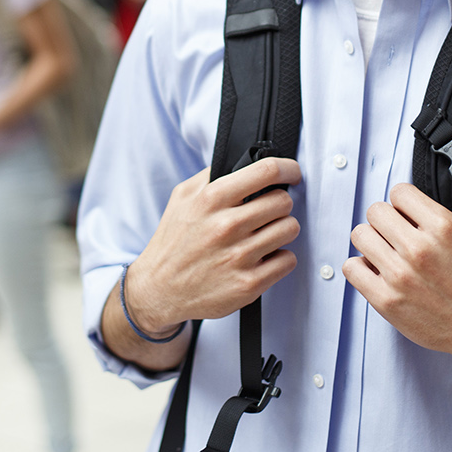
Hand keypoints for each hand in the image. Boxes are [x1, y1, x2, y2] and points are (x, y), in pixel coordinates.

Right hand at [123, 158, 301, 333]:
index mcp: (212, 199)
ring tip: (265, 235)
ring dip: (282, 231)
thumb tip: (243, 161)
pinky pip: (288, 260)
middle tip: (269, 211)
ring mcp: (239, 256)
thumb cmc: (173, 243)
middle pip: (284, 201)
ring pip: (290, 229)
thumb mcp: (182, 197)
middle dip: (280, 204)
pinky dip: (280, 259)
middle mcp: (227, 226)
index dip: (288, 169)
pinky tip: (263, 258)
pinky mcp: (249, 284)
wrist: (159, 289)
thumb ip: (211, 176)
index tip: (291, 174)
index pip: (266, 171)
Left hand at [343, 176, 451, 377]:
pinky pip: (351, 268)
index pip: (399, 192)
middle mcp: (418, 249)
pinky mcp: (387, 300)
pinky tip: (377, 269)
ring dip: (372, 240)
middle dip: (387, 218)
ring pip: (360, 235)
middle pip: (375, 211)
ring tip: (386, 249)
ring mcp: (400, 276)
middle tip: (398, 232)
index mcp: (442, 226)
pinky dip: (360, 266)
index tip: (411, 212)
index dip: (405, 200)